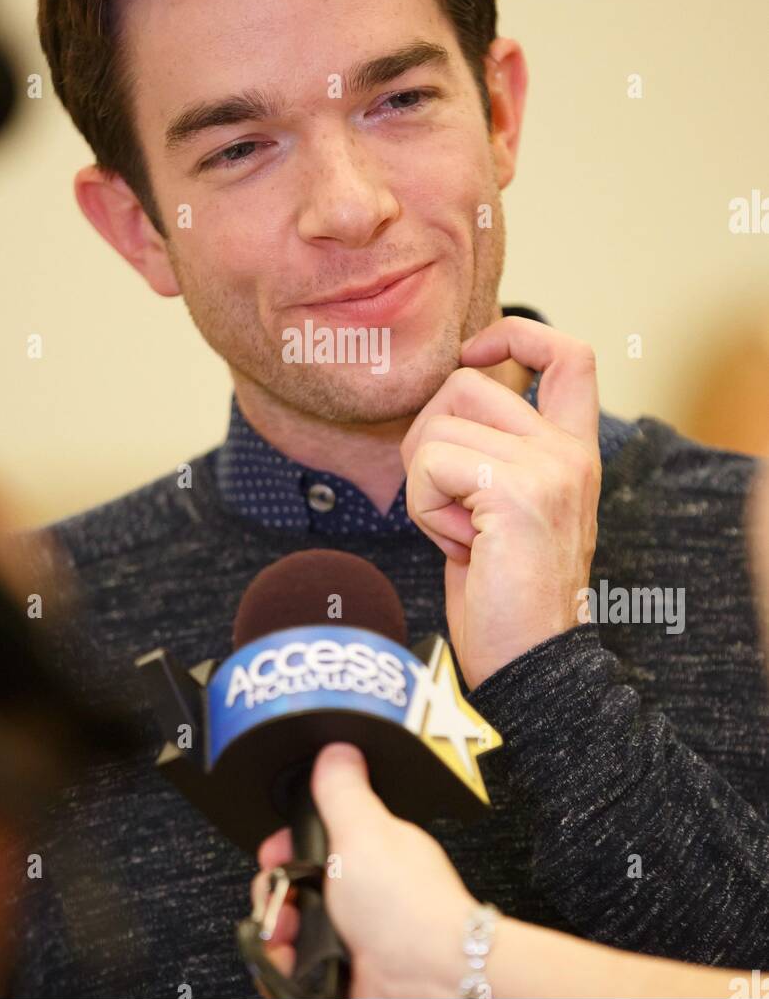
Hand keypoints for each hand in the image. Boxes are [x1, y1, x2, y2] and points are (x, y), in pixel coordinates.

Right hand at [251, 743, 475, 998]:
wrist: (427, 980)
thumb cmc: (410, 908)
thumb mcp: (366, 830)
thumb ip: (344, 789)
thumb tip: (338, 749)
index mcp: (368, 852)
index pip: (312, 841)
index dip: (285, 848)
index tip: (273, 854)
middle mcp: (359, 896)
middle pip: (292, 887)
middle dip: (273, 894)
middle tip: (279, 900)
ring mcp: (349, 939)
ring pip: (288, 930)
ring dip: (273, 933)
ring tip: (284, 936)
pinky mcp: (338, 976)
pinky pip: (293, 971)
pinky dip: (282, 969)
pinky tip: (290, 965)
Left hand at [400, 316, 600, 687]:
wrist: (530, 665)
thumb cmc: (503, 592)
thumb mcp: (506, 505)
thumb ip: (494, 448)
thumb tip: (449, 388)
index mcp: (574, 450)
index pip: (569, 353)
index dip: (516, 333)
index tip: (475, 353)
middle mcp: (570, 452)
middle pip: (465, 382)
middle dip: (428, 435)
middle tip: (449, 502)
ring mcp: (548, 470)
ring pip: (437, 425)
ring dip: (425, 482)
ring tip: (460, 530)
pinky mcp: (514, 494)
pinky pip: (429, 466)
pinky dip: (423, 508)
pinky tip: (459, 547)